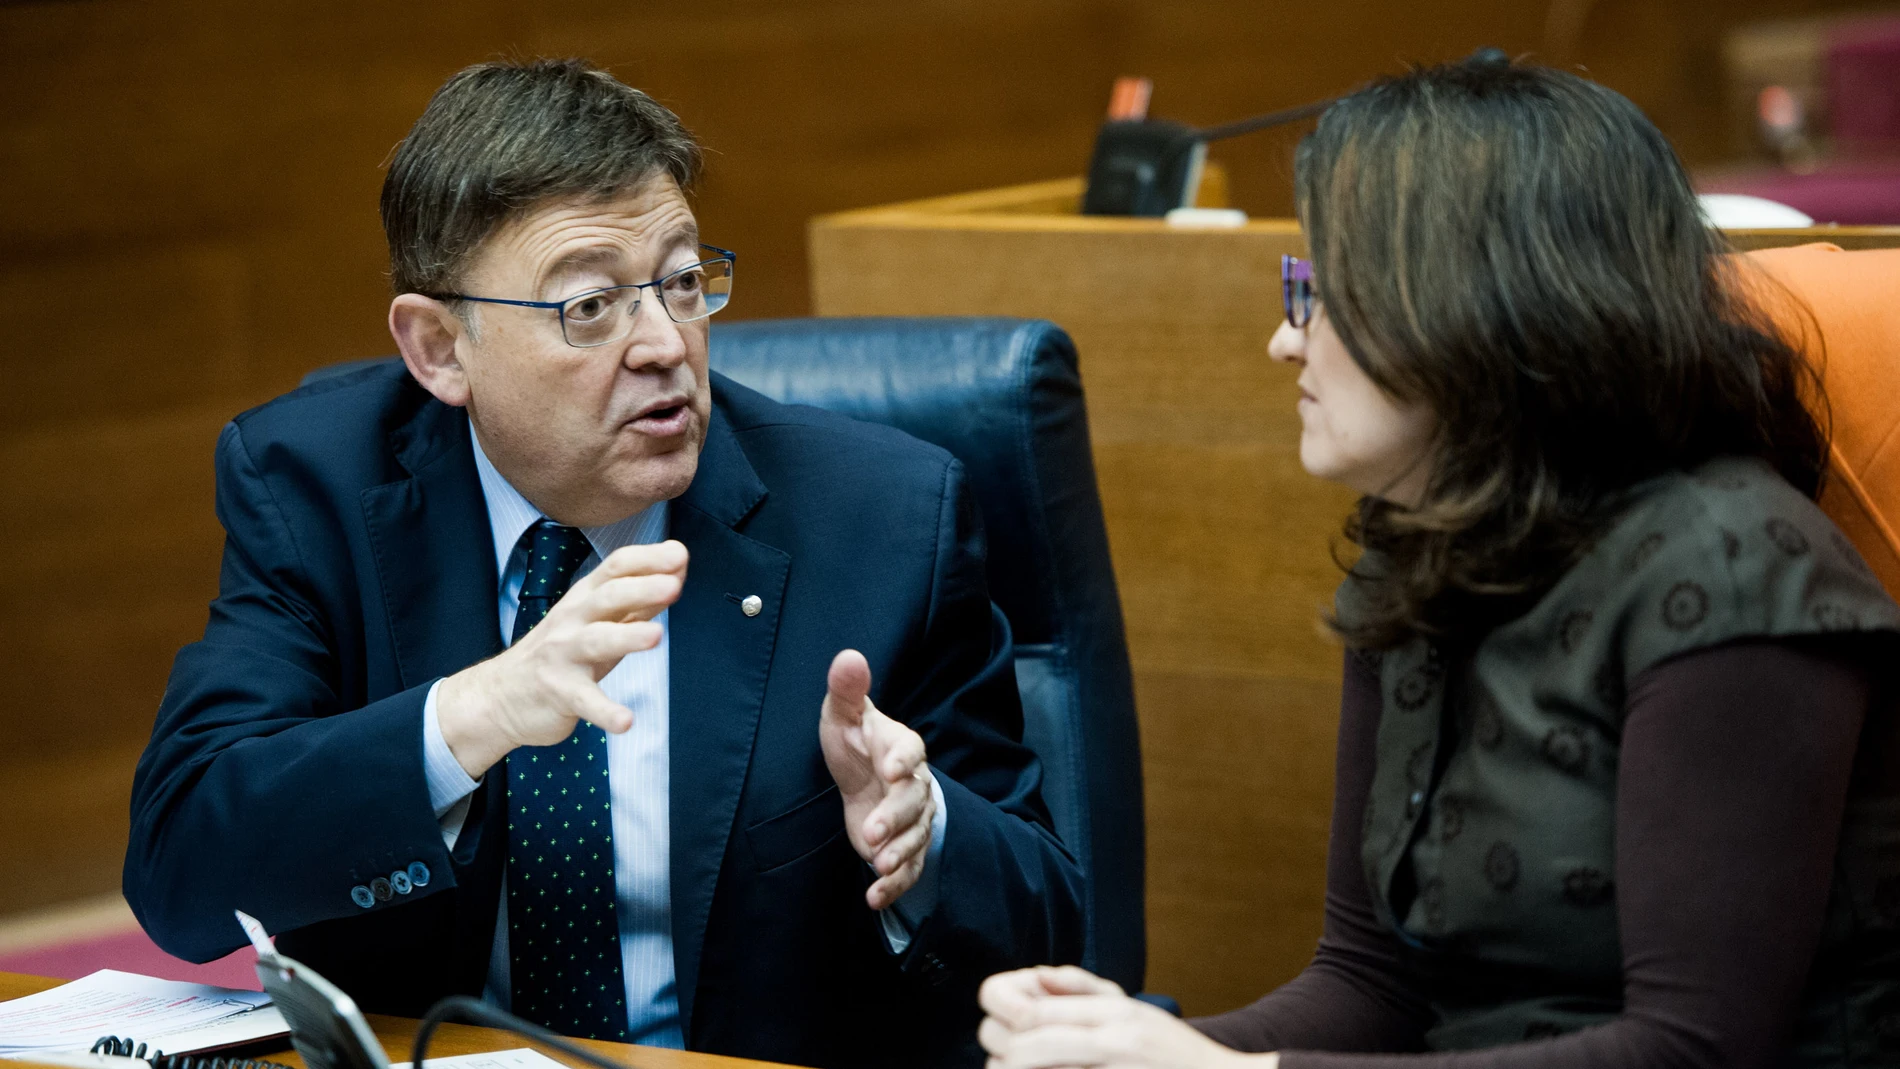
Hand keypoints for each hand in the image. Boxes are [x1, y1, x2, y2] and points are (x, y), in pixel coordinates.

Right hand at [437, 540, 688, 777]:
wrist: (501, 696)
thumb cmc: (562, 652)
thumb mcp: (597, 620)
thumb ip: (638, 599)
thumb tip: (678, 570)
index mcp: (585, 598)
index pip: (615, 567)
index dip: (647, 559)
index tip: (679, 554)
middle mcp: (573, 620)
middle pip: (608, 597)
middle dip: (641, 589)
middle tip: (673, 586)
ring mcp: (563, 656)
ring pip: (596, 641)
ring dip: (627, 637)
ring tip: (656, 635)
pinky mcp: (560, 693)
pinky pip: (586, 702)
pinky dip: (605, 712)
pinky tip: (626, 721)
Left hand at [819, 649, 936, 909]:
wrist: (867, 777)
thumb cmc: (855, 742)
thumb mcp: (844, 715)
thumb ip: (847, 690)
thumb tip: (849, 656)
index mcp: (901, 747)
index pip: (910, 750)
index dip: (902, 759)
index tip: (891, 769)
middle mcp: (915, 784)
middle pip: (913, 801)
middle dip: (895, 818)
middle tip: (871, 834)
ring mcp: (913, 818)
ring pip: (915, 838)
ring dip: (899, 854)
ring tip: (877, 865)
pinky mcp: (904, 847)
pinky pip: (908, 868)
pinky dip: (894, 884)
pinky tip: (874, 896)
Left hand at [978, 966, 1268, 1068]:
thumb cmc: (1172, 1051)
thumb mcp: (1131, 1008)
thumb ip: (1080, 988)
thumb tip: (1035, 975)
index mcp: (1111, 1012)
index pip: (1029, 1009)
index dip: (1000, 1016)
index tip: (999, 1022)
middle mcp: (1111, 1041)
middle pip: (1019, 1045)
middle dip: (1000, 1051)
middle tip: (1004, 1055)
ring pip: (1031, 1068)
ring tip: (1012, 1067)